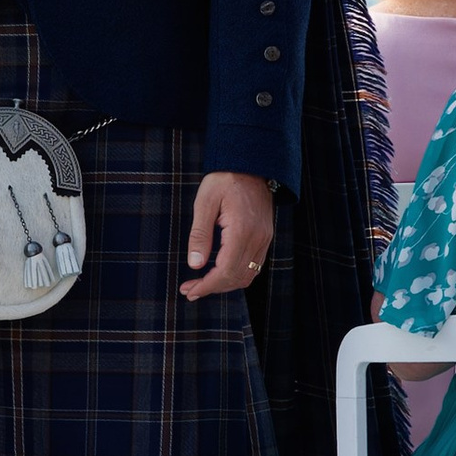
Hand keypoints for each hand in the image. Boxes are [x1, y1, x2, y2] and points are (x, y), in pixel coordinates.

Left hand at [181, 170, 273, 299]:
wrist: (251, 164)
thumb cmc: (224, 179)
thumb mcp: (205, 202)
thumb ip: (200, 235)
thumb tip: (194, 265)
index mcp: (241, 231)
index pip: (226, 271)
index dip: (207, 286)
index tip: (190, 291)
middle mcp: (258, 239)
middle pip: (237, 278)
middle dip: (213, 288)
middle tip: (190, 290)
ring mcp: (265, 239)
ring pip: (248, 276)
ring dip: (225, 284)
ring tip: (202, 284)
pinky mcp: (266, 237)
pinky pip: (254, 266)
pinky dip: (237, 275)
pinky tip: (220, 272)